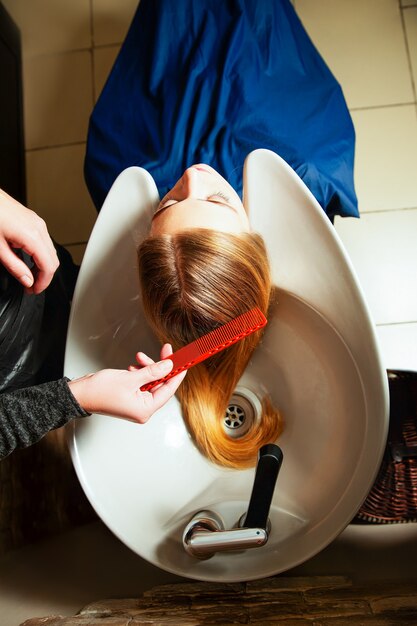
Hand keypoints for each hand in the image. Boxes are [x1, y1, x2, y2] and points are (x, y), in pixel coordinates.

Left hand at [0, 188, 58, 293]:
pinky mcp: (34, 220)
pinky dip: (40, 254)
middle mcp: (39, 228)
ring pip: (50, 251)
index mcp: (32, 236)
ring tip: (29, 274)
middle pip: (53, 260)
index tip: (34, 290)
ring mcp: (38, 223)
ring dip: (42, 266)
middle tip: (31, 286)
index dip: (43, 283)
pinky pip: (44, 242)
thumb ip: (15, 267)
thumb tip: (27, 280)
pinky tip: (27, 259)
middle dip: (44, 276)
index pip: (48, 267)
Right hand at [68, 344, 185, 422]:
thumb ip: (152, 371)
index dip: (178, 374)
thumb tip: (169, 366)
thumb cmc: (100, 391)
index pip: (169, 390)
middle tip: (165, 350)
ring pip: (151, 382)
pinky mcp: (130, 397)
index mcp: (145, 409)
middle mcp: (142, 409)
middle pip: (160, 385)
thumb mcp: (131, 378)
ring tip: (139, 358)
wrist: (80, 394)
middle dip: (160, 367)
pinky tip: (133, 367)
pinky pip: (142, 383)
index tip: (185, 362)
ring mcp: (136, 404)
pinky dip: (140, 373)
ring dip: (148, 368)